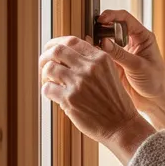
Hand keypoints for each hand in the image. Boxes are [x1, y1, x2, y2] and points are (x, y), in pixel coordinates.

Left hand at [39, 36, 154, 162]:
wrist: (121, 125)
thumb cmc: (114, 102)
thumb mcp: (110, 73)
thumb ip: (92, 62)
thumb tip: (66, 55)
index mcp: (101, 58)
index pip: (72, 41)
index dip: (57, 43)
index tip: (51, 49)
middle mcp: (90, 67)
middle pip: (57, 50)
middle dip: (45, 55)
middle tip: (43, 63)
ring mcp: (79, 83)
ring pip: (49, 68)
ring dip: (44, 75)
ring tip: (49, 81)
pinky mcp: (70, 99)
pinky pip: (47, 88)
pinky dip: (47, 90)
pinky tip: (53, 94)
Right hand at [96, 10, 164, 109]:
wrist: (156, 101)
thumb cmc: (156, 81)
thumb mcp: (138, 66)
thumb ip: (120, 54)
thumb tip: (103, 42)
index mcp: (142, 37)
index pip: (125, 18)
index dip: (112, 16)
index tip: (100, 19)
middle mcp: (130, 42)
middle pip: (112, 28)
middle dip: (101, 29)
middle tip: (91, 34)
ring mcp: (122, 53)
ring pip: (105, 42)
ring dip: (96, 43)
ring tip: (88, 46)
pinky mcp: (115, 64)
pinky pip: (102, 56)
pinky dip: (95, 56)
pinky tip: (89, 58)